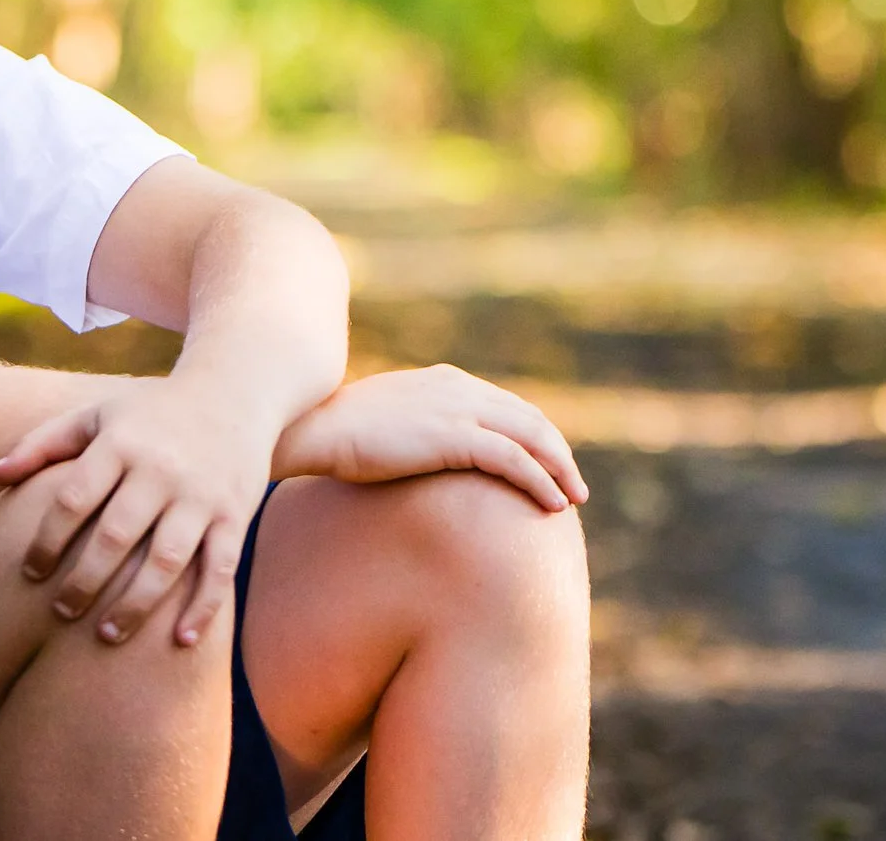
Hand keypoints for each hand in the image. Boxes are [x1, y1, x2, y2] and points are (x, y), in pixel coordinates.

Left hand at [0, 377, 277, 646]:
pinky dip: (203, 607)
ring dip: (135, 603)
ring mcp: (200, 494)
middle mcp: (161, 469)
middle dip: (84, 581)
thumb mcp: (95, 415)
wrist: (232, 391)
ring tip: (106, 634)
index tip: (29, 574)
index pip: (74, 499)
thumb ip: (41, 444)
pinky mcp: (234, 514)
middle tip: (60, 614)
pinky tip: (181, 641)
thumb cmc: (149, 412)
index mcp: (120, 443)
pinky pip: (220, 568)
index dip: (47, 541)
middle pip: (115, 536)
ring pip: (165, 560)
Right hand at [273, 366, 587, 511]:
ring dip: (559, 468)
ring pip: (531, 437)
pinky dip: (540, 481)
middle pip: (528, 418)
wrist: (312, 430)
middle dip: (556, 452)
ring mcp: (458, 409)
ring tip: (573, 499)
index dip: (534, 435)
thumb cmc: (336, 434)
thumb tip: (417, 455)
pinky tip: (552, 505)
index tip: (548, 465)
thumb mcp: (383, 422)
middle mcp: (458, 387)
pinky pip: (513, 459)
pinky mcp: (453, 436)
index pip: (506, 405)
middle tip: (573, 485)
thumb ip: (411, 429)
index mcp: (444, 380)